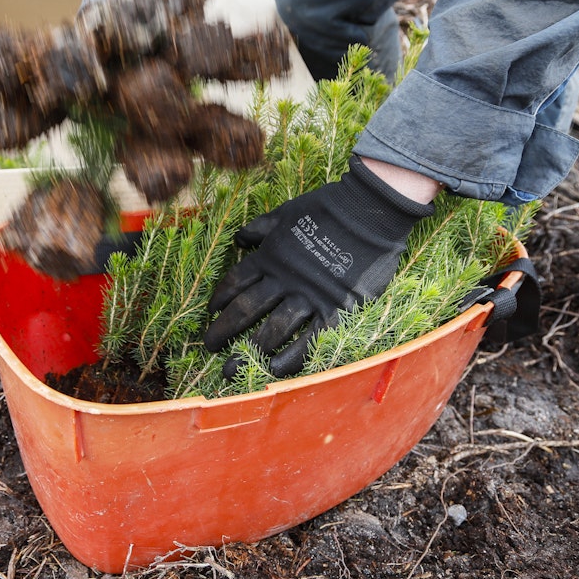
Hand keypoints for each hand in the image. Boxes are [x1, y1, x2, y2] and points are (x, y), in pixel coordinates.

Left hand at [203, 155, 434, 376]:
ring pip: (272, 330)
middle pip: (245, 310)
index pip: (236, 282)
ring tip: (230, 369)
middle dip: (223, 330)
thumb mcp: (287, 212)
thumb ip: (261, 227)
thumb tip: (239, 237)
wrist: (369, 211)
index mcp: (270, 256)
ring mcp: (309, 296)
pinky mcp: (335, 309)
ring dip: (249, 351)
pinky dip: (290, 358)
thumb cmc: (328, 208)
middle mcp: (283, 279)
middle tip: (209, 346)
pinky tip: (272, 370)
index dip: (221, 298)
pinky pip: (309, 341)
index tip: (211, 312)